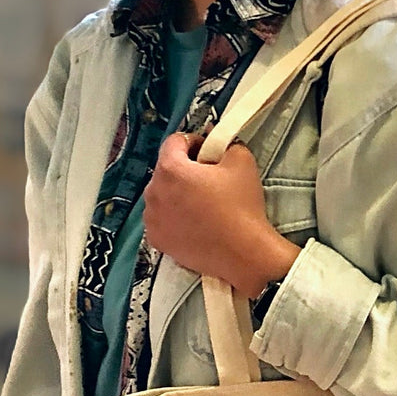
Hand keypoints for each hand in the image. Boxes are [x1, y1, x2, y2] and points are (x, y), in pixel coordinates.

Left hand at [144, 134, 299, 296]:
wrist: (243, 254)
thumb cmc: (241, 206)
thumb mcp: (242, 162)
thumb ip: (226, 145)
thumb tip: (217, 145)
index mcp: (170, 169)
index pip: (174, 142)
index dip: (193, 142)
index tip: (209, 152)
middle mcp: (153, 192)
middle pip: (166, 170)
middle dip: (185, 170)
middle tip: (209, 179)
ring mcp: (152, 219)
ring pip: (162, 196)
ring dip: (177, 194)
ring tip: (201, 204)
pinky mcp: (158, 240)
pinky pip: (161, 219)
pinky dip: (173, 217)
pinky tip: (194, 224)